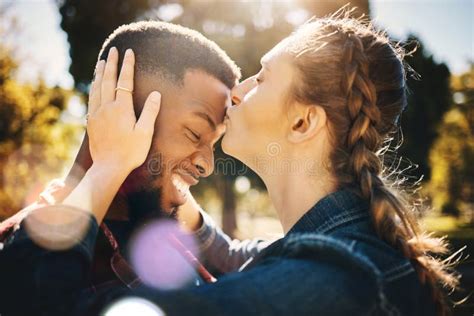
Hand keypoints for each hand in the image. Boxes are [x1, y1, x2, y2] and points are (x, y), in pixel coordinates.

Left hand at [87, 47, 160, 172]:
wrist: (109, 167)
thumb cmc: (131, 152)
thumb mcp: (145, 133)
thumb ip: (150, 112)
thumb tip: (156, 94)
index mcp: (122, 109)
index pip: (125, 81)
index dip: (127, 66)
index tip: (129, 52)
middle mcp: (107, 108)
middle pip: (108, 80)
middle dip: (111, 63)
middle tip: (113, 50)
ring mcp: (96, 114)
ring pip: (97, 88)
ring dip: (99, 73)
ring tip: (101, 61)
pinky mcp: (91, 122)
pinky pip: (91, 98)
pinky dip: (93, 87)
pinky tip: (94, 85)